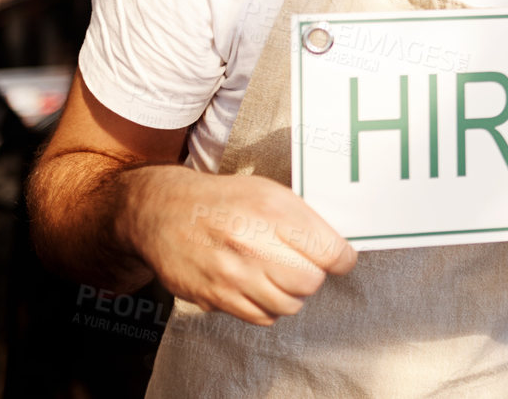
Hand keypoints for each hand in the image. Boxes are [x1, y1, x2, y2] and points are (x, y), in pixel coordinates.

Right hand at [118, 166, 357, 325]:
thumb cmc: (222, 201)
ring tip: (277, 275)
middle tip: (301, 264)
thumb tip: (337, 246)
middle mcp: (253, 242)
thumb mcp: (268, 191)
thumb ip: (303, 218)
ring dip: (290, 294)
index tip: (340, 259)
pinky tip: (258, 287)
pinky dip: (267, 307)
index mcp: (273, 210)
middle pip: (311, 282)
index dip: (342, 259)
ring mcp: (232, 273)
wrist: (164, 212)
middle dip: (313, 275)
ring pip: (288, 305)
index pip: (329, 250)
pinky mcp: (215, 296)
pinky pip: (261, 317)